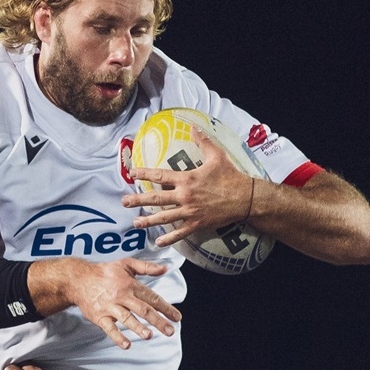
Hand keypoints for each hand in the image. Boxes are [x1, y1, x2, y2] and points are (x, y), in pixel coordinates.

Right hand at [63, 258, 181, 349]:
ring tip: (149, 336)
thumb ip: (147, 267)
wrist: (78, 279)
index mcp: (131, 284)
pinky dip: (117, 337)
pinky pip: (109, 328)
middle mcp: (122, 296)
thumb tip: (165, 268)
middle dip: (158, 321)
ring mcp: (110, 307)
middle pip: (143, 309)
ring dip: (138, 327)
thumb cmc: (104, 272)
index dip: (165, 307)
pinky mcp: (99, 316)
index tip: (177, 317)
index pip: (151, 297)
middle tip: (170, 331)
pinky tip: (127, 345)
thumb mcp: (126, 264)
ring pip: (126, 318)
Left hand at [124, 134, 257, 246]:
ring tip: (135, 223)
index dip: (144, 174)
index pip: (160, 176)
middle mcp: (185, 196)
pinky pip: (180, 233)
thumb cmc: (231, 176)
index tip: (132, 173)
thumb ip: (203, 141)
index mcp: (187, 179)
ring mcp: (190, 212)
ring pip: (164, 217)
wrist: (245, 199)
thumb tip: (194, 127)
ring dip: (148, 221)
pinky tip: (158, 242)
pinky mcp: (197, 224)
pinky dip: (169, 239)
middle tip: (124, 202)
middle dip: (138, 200)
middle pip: (156, 199)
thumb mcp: (217, 155)